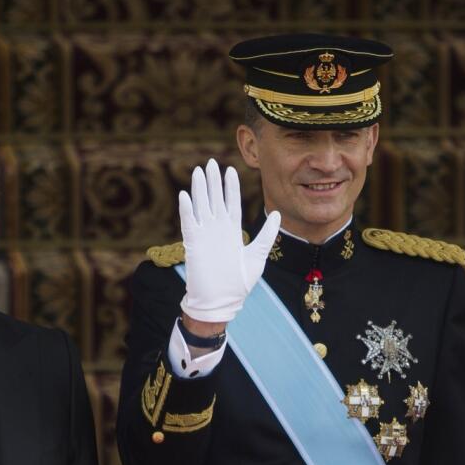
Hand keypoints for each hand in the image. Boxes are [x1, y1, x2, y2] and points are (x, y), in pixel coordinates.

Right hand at [177, 158, 281, 323]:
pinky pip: (189, 222)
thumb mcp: (258, 256)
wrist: (221, 301)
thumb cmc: (239, 283)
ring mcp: (205, 235)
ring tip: (199, 171)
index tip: (230, 169)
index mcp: (232, 230)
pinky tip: (186, 194)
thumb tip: (278, 213)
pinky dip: (187, 209)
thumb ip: (267, 234)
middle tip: (211, 162)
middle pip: (215, 199)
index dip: (230, 186)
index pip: (231, 202)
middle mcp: (218, 229)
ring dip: (200, 189)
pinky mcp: (193, 243)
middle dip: (213, 181)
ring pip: (201, 205)